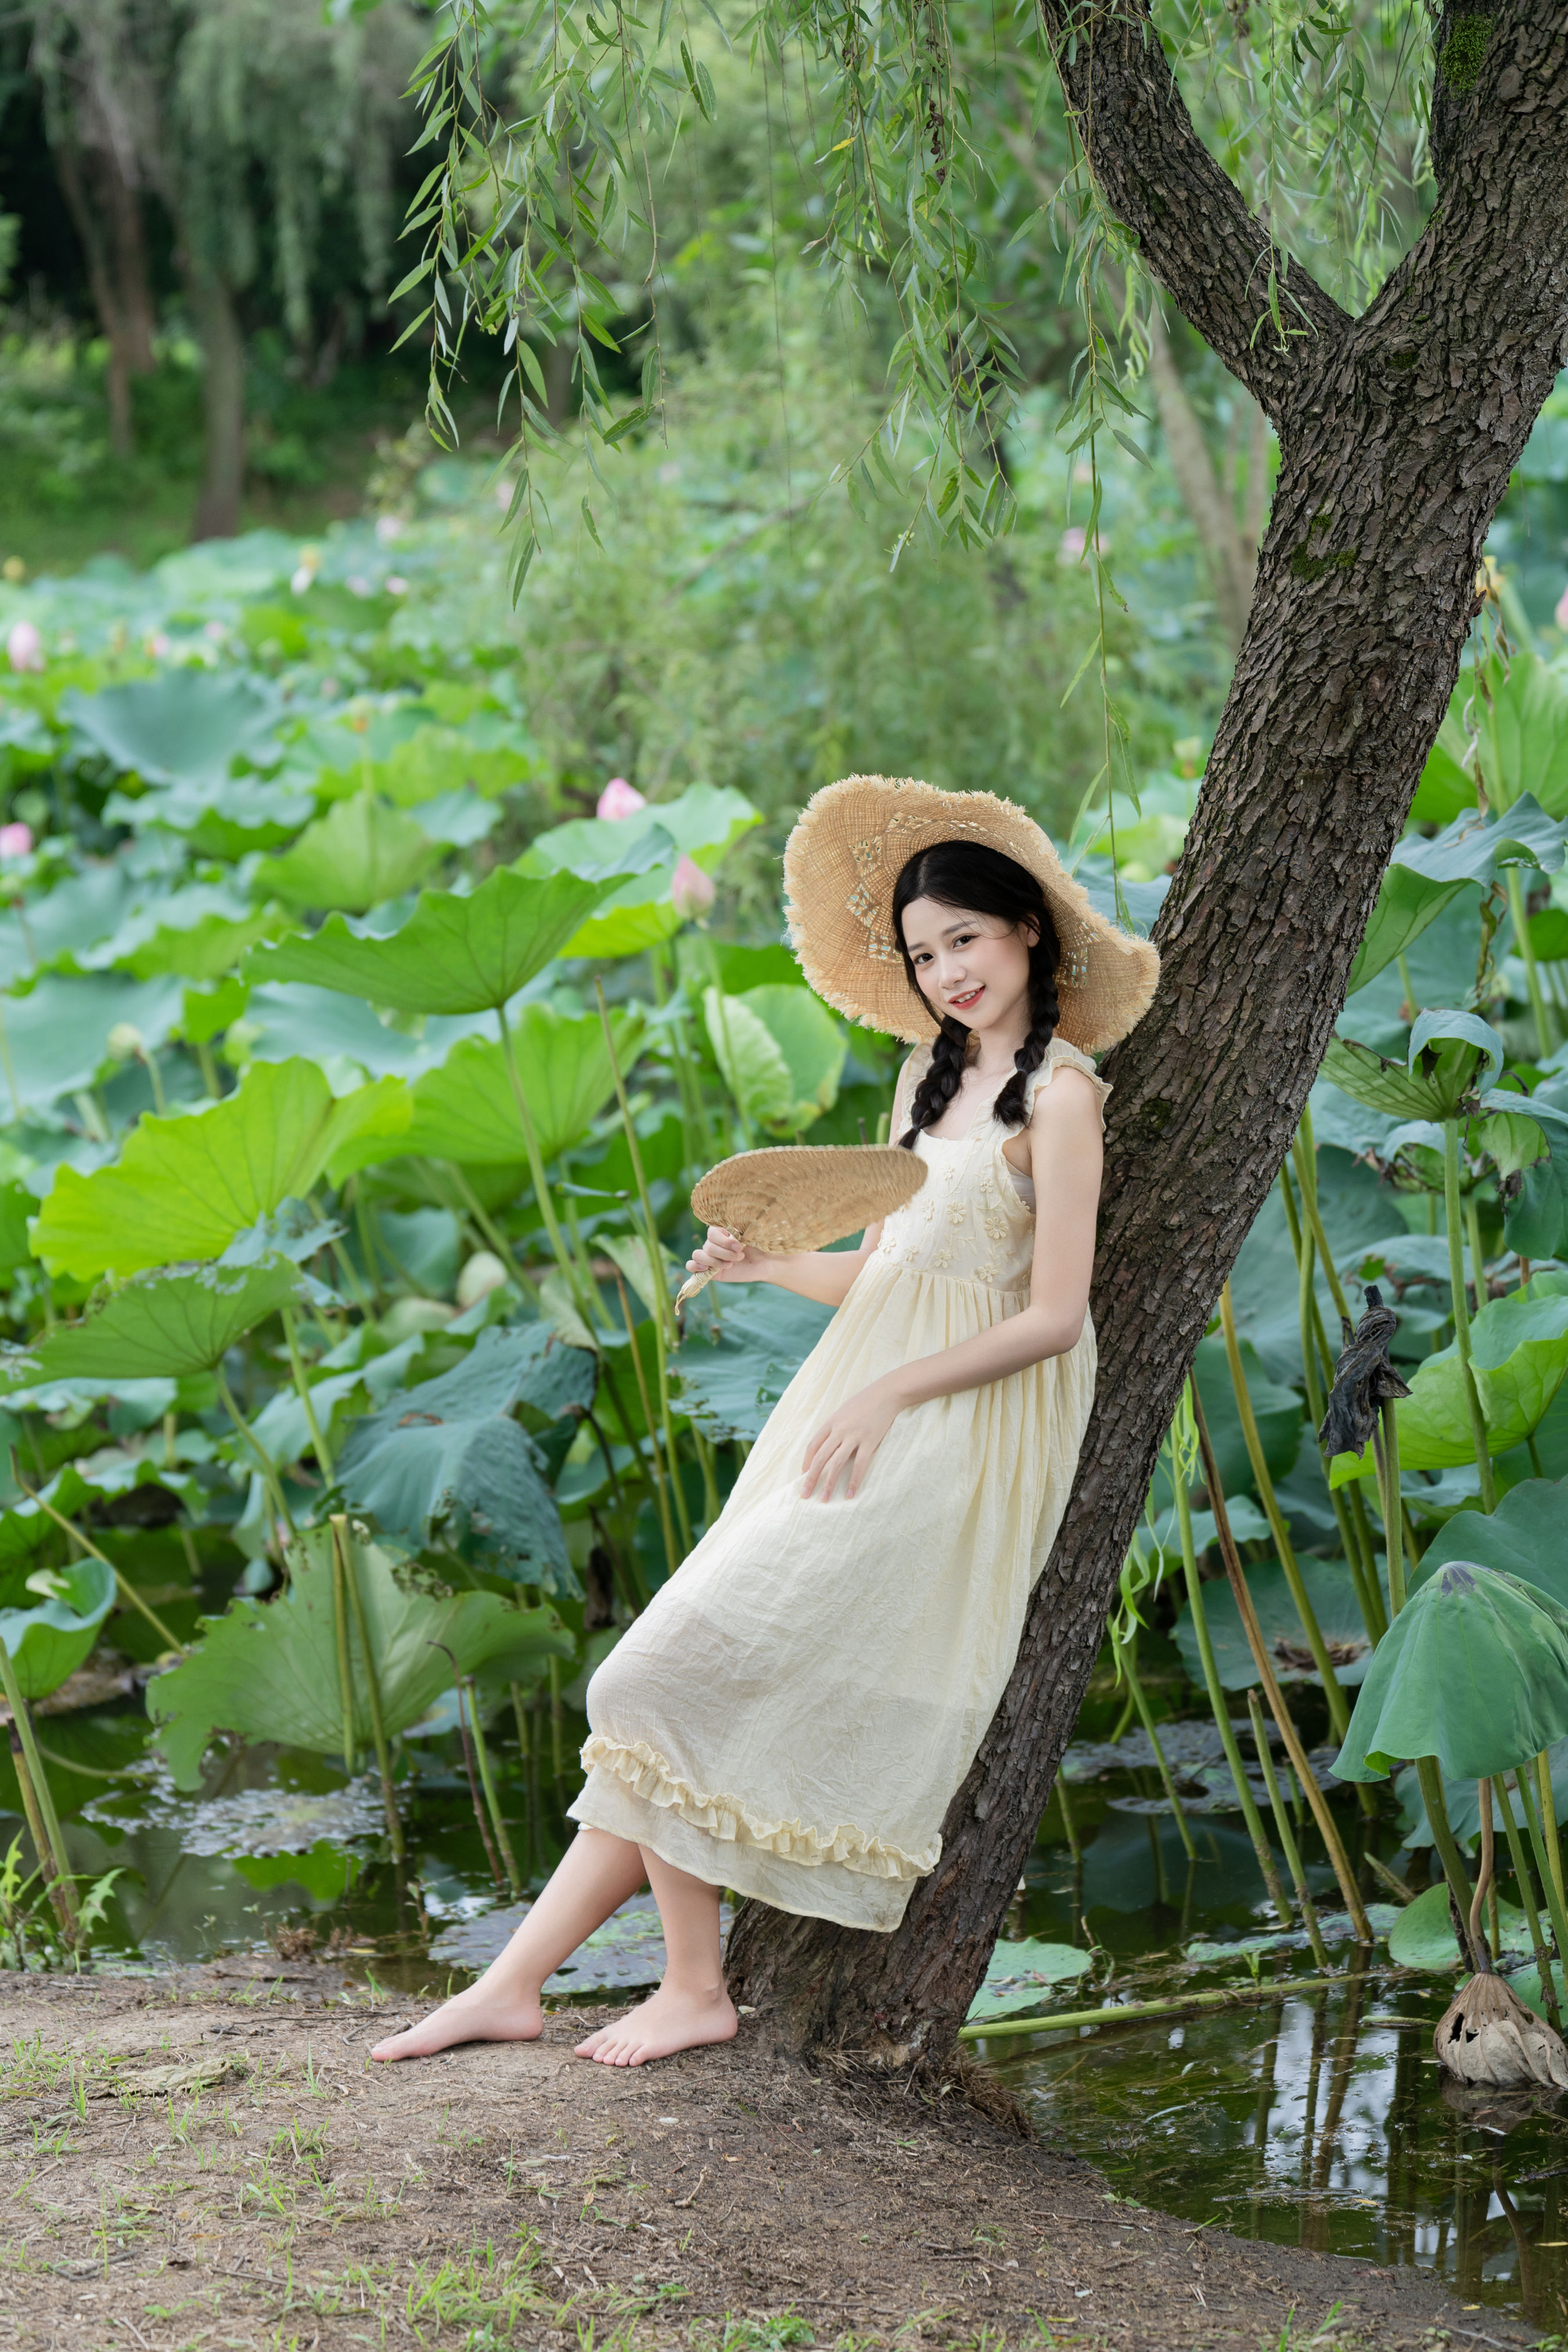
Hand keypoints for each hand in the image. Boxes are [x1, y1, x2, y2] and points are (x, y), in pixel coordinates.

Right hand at [685, 1225, 768, 1285]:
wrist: (764, 1262)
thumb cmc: (758, 1246)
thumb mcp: (751, 1235)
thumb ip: (739, 1229)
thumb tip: (732, 1228)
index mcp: (721, 1230)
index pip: (712, 1233)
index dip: (723, 1241)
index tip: (739, 1246)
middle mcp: (713, 1242)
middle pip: (708, 1246)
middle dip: (725, 1253)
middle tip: (740, 1256)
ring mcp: (709, 1256)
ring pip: (699, 1255)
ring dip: (715, 1261)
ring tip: (730, 1264)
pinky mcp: (708, 1270)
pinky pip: (691, 1265)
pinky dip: (694, 1266)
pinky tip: (706, 1268)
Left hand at [800, 1377, 902, 1501]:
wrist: (887, 1392)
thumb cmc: (865, 1401)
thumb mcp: (844, 1411)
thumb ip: (835, 1426)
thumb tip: (828, 1443)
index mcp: (831, 1422)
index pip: (813, 1445)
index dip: (807, 1462)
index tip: (803, 1474)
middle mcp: (839, 1430)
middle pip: (820, 1458)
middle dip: (811, 1478)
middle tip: (804, 1495)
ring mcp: (854, 1436)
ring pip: (836, 1464)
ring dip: (828, 1484)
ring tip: (823, 1499)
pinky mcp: (869, 1442)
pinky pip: (859, 1465)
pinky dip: (853, 1481)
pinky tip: (850, 1494)